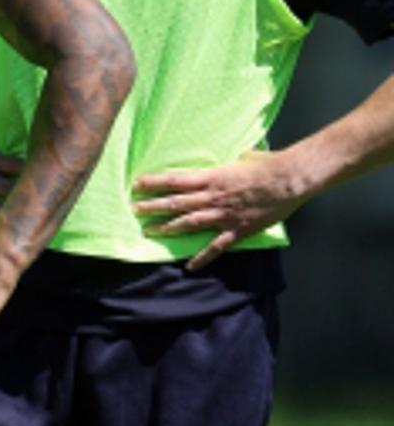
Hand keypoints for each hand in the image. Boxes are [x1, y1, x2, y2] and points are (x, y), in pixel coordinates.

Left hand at [133, 150, 306, 270]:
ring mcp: (223, 215)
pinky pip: (216, 247)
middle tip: (134, 210)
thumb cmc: (268, 165)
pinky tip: (190, 266)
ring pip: (189, 223)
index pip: (176, 180)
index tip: (137, 184)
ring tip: (149, 232)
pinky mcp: (237, 229)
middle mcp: (213, 197)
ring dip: (168, 228)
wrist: (290, 178)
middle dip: (153, 207)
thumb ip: (230, 164)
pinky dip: (203, 258)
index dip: (155, 183)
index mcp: (213, 177)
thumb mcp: (243, 159)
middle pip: (176, 203)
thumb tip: (233, 159)